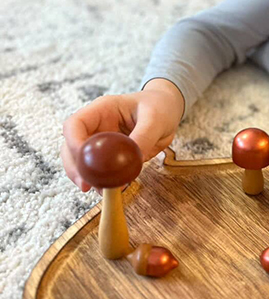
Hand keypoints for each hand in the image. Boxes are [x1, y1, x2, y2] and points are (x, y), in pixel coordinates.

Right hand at [61, 79, 184, 190]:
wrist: (167, 111)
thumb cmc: (159, 107)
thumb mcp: (155, 119)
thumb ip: (144, 137)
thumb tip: (133, 160)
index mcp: (101, 110)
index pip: (75, 125)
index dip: (74, 143)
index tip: (86, 163)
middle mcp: (96, 126)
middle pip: (71, 146)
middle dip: (75, 167)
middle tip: (87, 185)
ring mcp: (100, 142)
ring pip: (81, 161)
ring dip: (86, 177)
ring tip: (100, 191)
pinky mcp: (109, 156)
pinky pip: (99, 170)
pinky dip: (101, 181)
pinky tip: (109, 190)